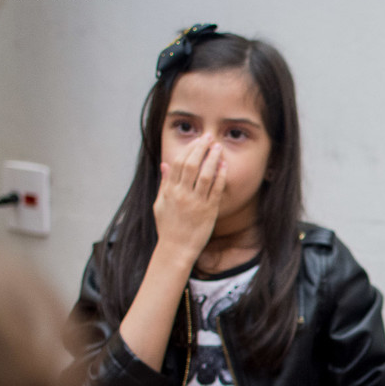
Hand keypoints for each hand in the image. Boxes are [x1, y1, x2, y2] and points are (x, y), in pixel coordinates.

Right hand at [152, 133, 225, 259]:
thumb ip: (164, 183)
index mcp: (169, 191)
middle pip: (191, 165)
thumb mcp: (160, 204)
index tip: (198, 140)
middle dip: (201, 148)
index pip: (178, 163)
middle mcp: (182, 195)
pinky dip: (221, 176)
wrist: (176, 249)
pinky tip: (224, 166)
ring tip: (219, 147)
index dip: (189, 149)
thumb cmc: (168, 227)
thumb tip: (165, 164)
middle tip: (210, 137)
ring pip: (205, 175)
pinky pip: (216, 190)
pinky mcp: (209, 211)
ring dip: (212, 158)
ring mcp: (196, 203)